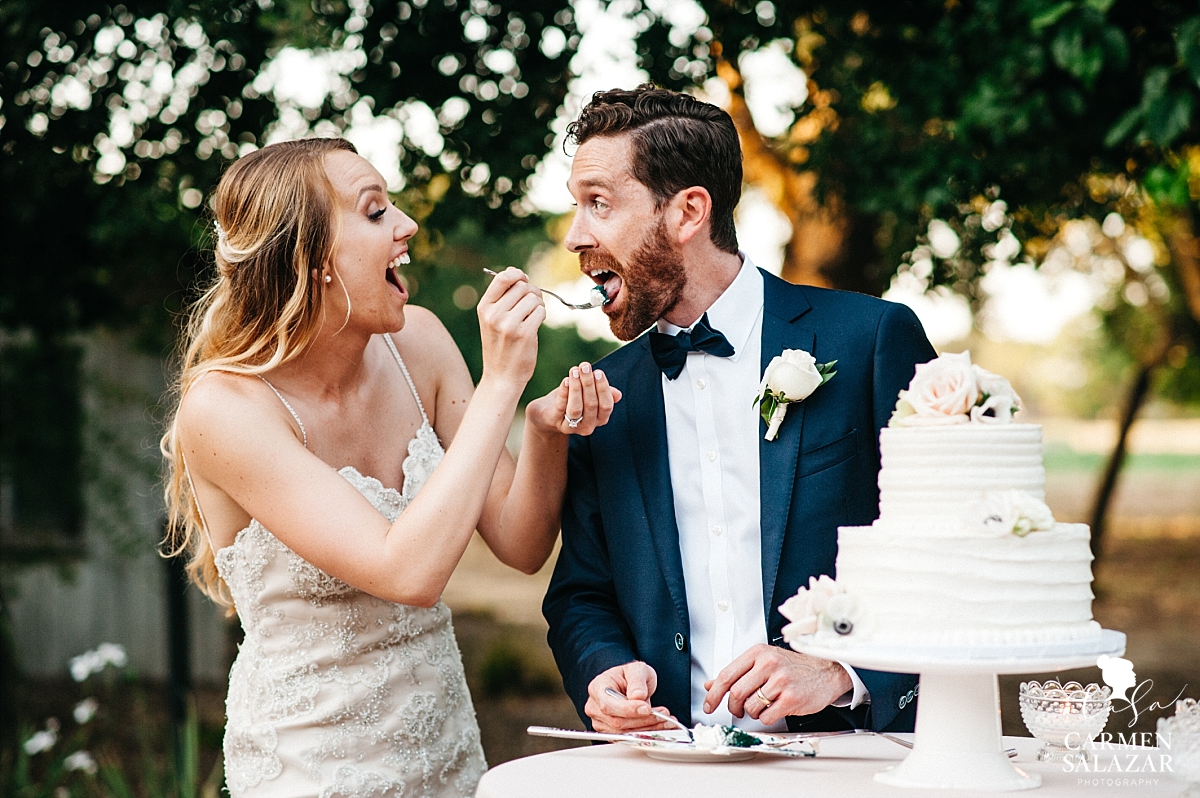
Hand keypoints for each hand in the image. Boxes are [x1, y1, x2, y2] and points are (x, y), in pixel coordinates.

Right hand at [477, 267, 544, 389]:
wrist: (501, 377)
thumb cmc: (500, 345)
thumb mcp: (492, 320)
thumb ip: (502, 297)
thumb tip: (517, 273)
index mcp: (484, 308)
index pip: (502, 278)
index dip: (517, 274)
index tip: (524, 279)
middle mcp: (494, 315)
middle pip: (522, 287)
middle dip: (532, 292)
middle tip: (532, 304)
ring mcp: (509, 325)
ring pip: (534, 298)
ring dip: (538, 305)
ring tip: (533, 316)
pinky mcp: (525, 334)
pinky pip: (541, 311)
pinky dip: (542, 315)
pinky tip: (535, 325)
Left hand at [525, 362, 622, 435]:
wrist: (545, 412)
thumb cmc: (570, 400)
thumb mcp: (588, 394)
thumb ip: (602, 393)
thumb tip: (618, 394)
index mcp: (599, 419)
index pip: (606, 406)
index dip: (603, 389)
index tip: (598, 372)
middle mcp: (587, 426)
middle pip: (591, 405)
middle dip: (588, 383)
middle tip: (585, 366)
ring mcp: (570, 427)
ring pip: (576, 408)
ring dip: (576, 387)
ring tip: (574, 370)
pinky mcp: (554, 421)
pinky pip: (560, 407)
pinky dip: (564, 393)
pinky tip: (565, 380)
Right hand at [585, 661, 675, 733]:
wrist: (628, 684)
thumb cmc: (629, 676)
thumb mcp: (637, 670)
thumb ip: (637, 680)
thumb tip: (637, 696)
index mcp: (597, 688)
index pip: (608, 704)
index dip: (628, 709)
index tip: (647, 708)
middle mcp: (595, 707)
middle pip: (617, 722)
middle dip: (643, 720)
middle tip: (663, 714)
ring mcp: (601, 723)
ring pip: (625, 733)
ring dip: (648, 729)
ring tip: (665, 720)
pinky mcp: (611, 734)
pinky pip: (629, 739)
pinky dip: (646, 734)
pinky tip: (659, 727)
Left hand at [702, 644, 851, 726]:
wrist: (826, 671)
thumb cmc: (793, 667)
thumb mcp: (763, 662)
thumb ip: (737, 673)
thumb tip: (710, 684)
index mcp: (758, 653)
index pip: (727, 675)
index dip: (714, 693)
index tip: (708, 705)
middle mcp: (768, 664)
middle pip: (736, 693)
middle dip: (733, 707)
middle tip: (737, 710)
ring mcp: (781, 681)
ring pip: (751, 707)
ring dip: (752, 713)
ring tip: (763, 706)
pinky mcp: (791, 698)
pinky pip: (766, 716)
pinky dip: (765, 718)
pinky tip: (774, 709)